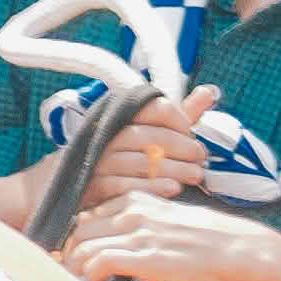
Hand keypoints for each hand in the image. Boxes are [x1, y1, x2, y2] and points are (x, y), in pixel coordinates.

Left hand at [63, 192, 280, 280]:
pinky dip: (87, 280)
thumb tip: (124, 247)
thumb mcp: (172, 222)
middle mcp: (131, 212)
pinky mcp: (143, 256)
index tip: (73, 260)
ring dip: (73, 271)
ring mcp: (136, 233)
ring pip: (81, 247)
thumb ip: (144, 227)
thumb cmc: (214, 241)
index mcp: (136, 200)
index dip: (76, 240)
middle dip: (68, 255)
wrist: (244, 251)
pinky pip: (96, 264)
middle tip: (67, 278)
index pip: (87, 215)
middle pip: (77, 230)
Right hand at [74, 81, 223, 218]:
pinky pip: (125, 185)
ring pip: (141, 162)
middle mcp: (107, 134)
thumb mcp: (152, 131)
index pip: (154, 108)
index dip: (179, 119)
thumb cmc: (122, 156)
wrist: (70, 185)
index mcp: (120, 116)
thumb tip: (210, 92)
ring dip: (174, 169)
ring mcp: (98, 160)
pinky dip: (152, 187)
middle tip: (201, 158)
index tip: (193, 133)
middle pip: (149, 136)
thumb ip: (180, 114)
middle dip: (181, 147)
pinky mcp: (94, 186)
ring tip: (195, 176)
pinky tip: (172, 189)